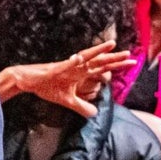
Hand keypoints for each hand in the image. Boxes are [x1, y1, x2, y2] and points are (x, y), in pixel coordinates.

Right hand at [0, 39, 134, 115]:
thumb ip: (81, 106)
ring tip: (111, 45)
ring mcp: (67, 66)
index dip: (117, 66)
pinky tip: (78, 58)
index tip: (132, 63)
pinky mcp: (55, 69)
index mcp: (80, 73)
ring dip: (98, 51)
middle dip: (114, 58)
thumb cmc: (46, 86)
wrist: (28, 80)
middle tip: (130, 55)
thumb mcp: (67, 101)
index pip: (102, 68)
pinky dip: (72, 61)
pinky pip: (65, 64)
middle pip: (99, 61)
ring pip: (85, 57)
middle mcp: (77, 67)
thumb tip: (95, 114)